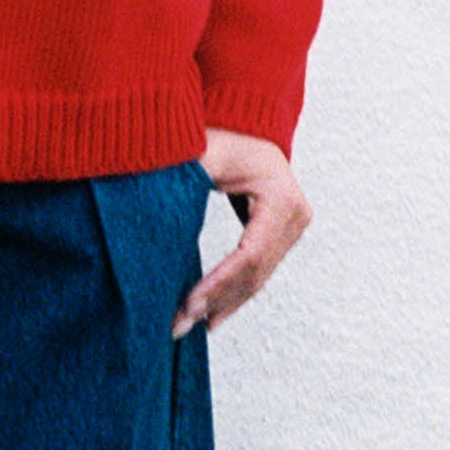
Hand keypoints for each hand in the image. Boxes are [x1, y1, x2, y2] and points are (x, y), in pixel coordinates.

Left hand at [172, 127, 311, 337]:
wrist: (249, 124)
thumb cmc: (225, 135)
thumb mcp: (205, 152)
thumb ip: (188, 176)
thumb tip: (154, 205)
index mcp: (280, 198)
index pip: (249, 254)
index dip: (219, 283)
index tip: (189, 304)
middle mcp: (295, 215)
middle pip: (255, 272)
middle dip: (217, 300)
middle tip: (182, 323)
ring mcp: (294, 226)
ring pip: (259, 278)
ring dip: (225, 303)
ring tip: (193, 325)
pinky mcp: (285, 233)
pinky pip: (260, 271)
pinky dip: (235, 292)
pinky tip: (214, 314)